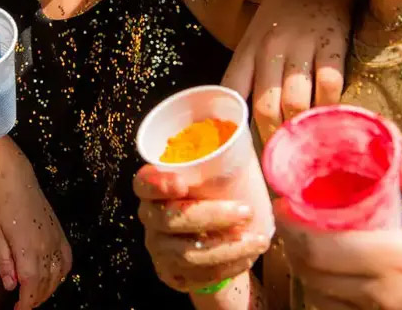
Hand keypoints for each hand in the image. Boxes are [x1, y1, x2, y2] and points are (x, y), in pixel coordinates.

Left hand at [0, 140, 70, 309]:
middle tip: (23, 305)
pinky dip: (61, 274)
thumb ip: (4, 262)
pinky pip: (67, 261)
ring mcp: (56, 239)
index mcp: (27, 248)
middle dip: (34, 300)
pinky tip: (52, 278)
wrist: (15, 179)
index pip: (31, 286)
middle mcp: (46, 246)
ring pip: (58, 276)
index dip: (26, 304)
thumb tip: (12, 285)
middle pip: (45, 285)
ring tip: (34, 295)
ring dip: (47, 290)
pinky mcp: (60, 233)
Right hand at [134, 165, 270, 292]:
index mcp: (153, 189)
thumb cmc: (209, 200)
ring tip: (258, 240)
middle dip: (212, 215)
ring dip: (228, 247)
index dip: (158, 184)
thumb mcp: (208, 178)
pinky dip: (228, 266)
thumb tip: (244, 126)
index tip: (183, 183)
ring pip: (188, 252)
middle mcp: (150, 218)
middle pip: (170, 219)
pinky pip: (200, 275)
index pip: (144, 183)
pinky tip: (248, 257)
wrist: (206, 244)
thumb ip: (216, 160)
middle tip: (246, 210)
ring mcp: (159, 248)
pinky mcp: (173, 273)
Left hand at [223, 0, 351, 140]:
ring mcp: (301, 47)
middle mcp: (269, 50)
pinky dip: (329, 107)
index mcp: (246, 51)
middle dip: (272, 137)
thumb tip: (237, 116)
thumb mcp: (253, 41)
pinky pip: (329, 84)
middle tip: (280, 159)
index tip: (234, 147)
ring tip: (304, 147)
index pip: (231, 91)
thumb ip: (247, 75)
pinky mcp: (331, 46)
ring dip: (299, 128)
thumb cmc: (279, 19)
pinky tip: (329, 119)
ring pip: (295, 100)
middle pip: (265, 105)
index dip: (231, 122)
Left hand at [275, 137, 401, 309]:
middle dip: (292, 245)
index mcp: (397, 261)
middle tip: (290, 220)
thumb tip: (393, 139)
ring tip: (304, 244)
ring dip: (306, 270)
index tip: (283, 204)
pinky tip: (331, 274)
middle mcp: (384, 295)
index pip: (318, 248)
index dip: (291, 226)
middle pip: (311, 272)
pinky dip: (327, 294)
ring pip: (321, 297)